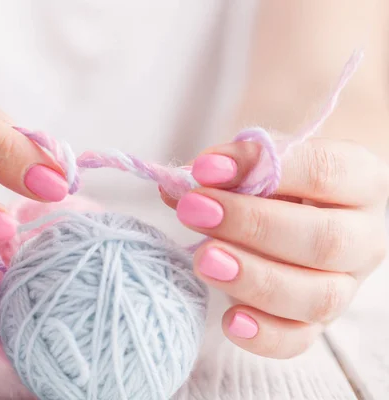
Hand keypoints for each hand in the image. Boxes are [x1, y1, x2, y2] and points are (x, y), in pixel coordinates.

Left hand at [163, 138, 388, 358]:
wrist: (295, 212)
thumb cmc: (276, 183)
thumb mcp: (258, 164)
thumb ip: (224, 170)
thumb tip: (177, 184)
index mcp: (361, 180)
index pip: (325, 171)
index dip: (263, 167)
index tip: (205, 168)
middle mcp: (364, 236)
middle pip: (324, 239)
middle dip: (251, 225)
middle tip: (194, 210)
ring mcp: (346, 285)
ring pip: (317, 295)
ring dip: (254, 278)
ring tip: (204, 260)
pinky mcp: (317, 323)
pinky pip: (300, 340)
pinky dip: (265, 335)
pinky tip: (230, 319)